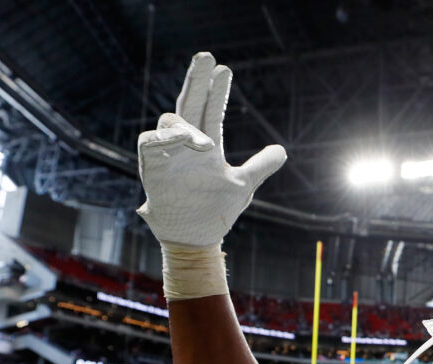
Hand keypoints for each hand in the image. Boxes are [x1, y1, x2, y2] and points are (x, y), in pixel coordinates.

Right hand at [136, 52, 286, 246]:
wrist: (195, 238)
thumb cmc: (215, 211)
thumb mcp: (242, 186)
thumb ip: (260, 167)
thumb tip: (283, 150)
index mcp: (207, 147)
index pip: (211, 112)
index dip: (216, 92)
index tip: (224, 69)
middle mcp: (186, 146)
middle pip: (189, 106)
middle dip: (197, 81)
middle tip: (206, 56)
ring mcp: (168, 155)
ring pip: (170, 122)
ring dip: (186, 124)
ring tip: (204, 141)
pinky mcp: (152, 168)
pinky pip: (149, 143)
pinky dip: (162, 138)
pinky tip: (178, 139)